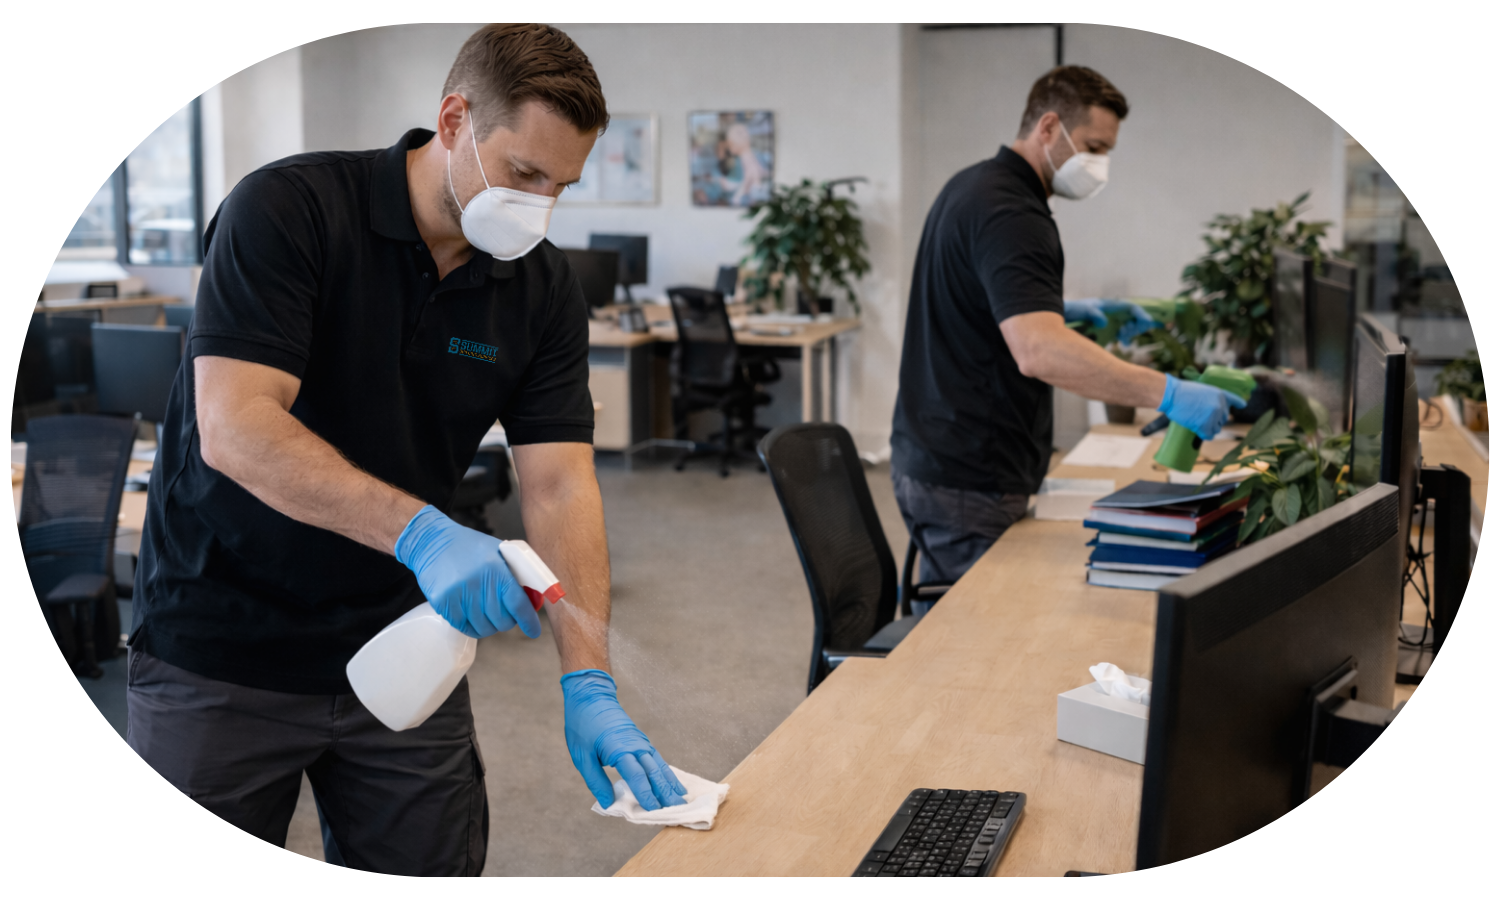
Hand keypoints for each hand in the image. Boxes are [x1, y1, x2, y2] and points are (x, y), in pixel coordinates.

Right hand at [395, 506, 539, 638]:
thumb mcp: (498, 551)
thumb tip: (533, 599)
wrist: (430, 541)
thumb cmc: (468, 546)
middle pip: (502, 620)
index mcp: (496, 569)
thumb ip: (515, 574)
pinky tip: (471, 614)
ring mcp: (459, 595)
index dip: (528, 621)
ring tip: (485, 612)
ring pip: (484, 628)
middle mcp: (478, 583)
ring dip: (489, 625)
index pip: (518, 604)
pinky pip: (464, 627)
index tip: (533, 630)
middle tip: (504, 614)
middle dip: (508, 621)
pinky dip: (472, 626)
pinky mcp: (443, 603)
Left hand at [562, 669, 685, 809]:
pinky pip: (657, 759)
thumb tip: (608, 803)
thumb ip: (595, 780)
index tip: (654, 811)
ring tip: (682, 799)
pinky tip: (673, 782)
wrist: (590, 695)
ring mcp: (641, 742)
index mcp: (619, 749)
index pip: (636, 776)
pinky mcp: (641, 740)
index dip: (646, 794)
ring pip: (660, 765)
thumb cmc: (582, 724)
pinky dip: (667, 772)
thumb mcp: (581, 755)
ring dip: (670, 783)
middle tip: (677, 810)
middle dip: (666, 792)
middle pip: (654, 772)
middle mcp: (635, 746)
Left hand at [1063, 299, 1156, 342]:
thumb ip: (1093, 314)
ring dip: (1131, 332)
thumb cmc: (1073, 310)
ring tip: (1122, 338)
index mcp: (1110, 306)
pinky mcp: (1107, 331)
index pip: (1131, 308)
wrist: (1062, 316)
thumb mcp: (1083, 310)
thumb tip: (1104, 323)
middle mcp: (1113, 313)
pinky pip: (1122, 334)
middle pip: (1134, 317)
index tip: (1146, 323)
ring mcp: (1111, 322)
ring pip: (1130, 326)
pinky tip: (1122, 343)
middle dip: (1135, 325)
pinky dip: (1125, 338)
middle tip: (1125, 333)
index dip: (1140, 314)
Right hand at [1158, 375, 1247, 440]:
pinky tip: (1198, 432)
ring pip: (1216, 429)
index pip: (1235, 400)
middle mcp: (1220, 406)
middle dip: (1214, 420)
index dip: (1238, 403)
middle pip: (1223, 419)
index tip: (1242, 405)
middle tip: (1201, 418)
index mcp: (1221, 395)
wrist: (1173, 395)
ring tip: (1196, 423)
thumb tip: (1210, 411)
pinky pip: (1208, 435)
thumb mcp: (1202, 390)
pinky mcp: (1205, 425)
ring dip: (1208, 428)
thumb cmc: (1182, 392)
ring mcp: (1213, 417)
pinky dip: (1203, 435)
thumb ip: (1210, 399)